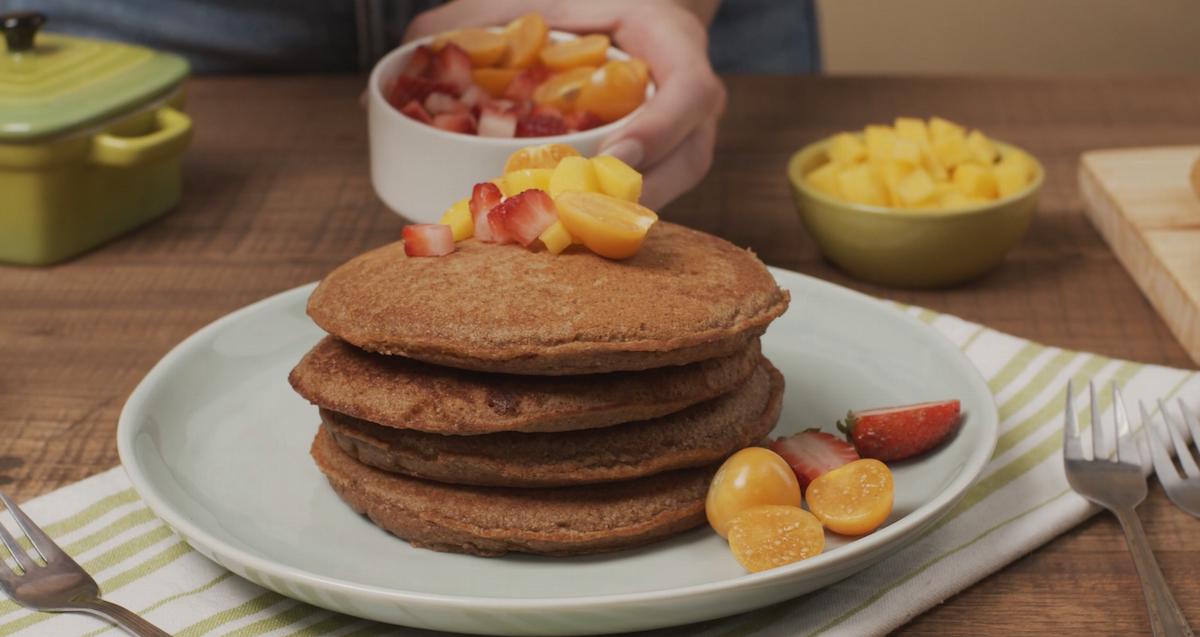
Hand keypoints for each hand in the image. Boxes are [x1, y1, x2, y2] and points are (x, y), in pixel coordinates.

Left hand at [406, 0, 725, 209]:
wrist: (638, 23)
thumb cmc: (595, 7)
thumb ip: (484, 17)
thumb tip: (409, 48)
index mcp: (678, 51)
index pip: (690, 94)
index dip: (659, 129)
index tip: (616, 154)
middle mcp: (691, 108)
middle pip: (681, 163)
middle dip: (623, 196)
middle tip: (564, 215)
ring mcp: (683, 147)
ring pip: (663, 195)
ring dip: (609, 221)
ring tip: (553, 237)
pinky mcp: (663, 175)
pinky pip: (641, 203)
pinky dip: (600, 221)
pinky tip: (553, 235)